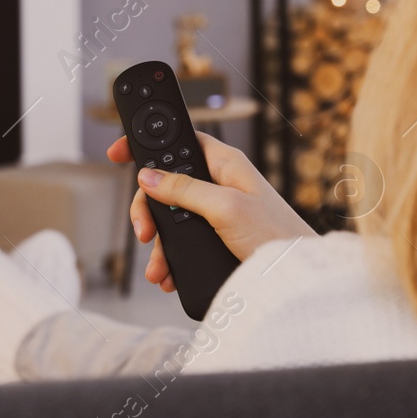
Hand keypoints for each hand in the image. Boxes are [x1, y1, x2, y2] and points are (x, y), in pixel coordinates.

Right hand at [108, 132, 316, 292]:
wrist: (298, 277)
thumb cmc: (276, 236)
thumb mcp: (225, 209)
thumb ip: (185, 190)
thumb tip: (148, 176)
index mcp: (224, 163)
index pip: (178, 140)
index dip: (148, 143)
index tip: (118, 153)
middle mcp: (220, 182)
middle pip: (167, 182)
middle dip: (148, 208)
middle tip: (144, 230)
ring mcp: (219, 209)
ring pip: (173, 215)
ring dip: (160, 240)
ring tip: (158, 266)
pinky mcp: (219, 235)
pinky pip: (185, 238)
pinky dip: (172, 255)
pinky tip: (169, 273)